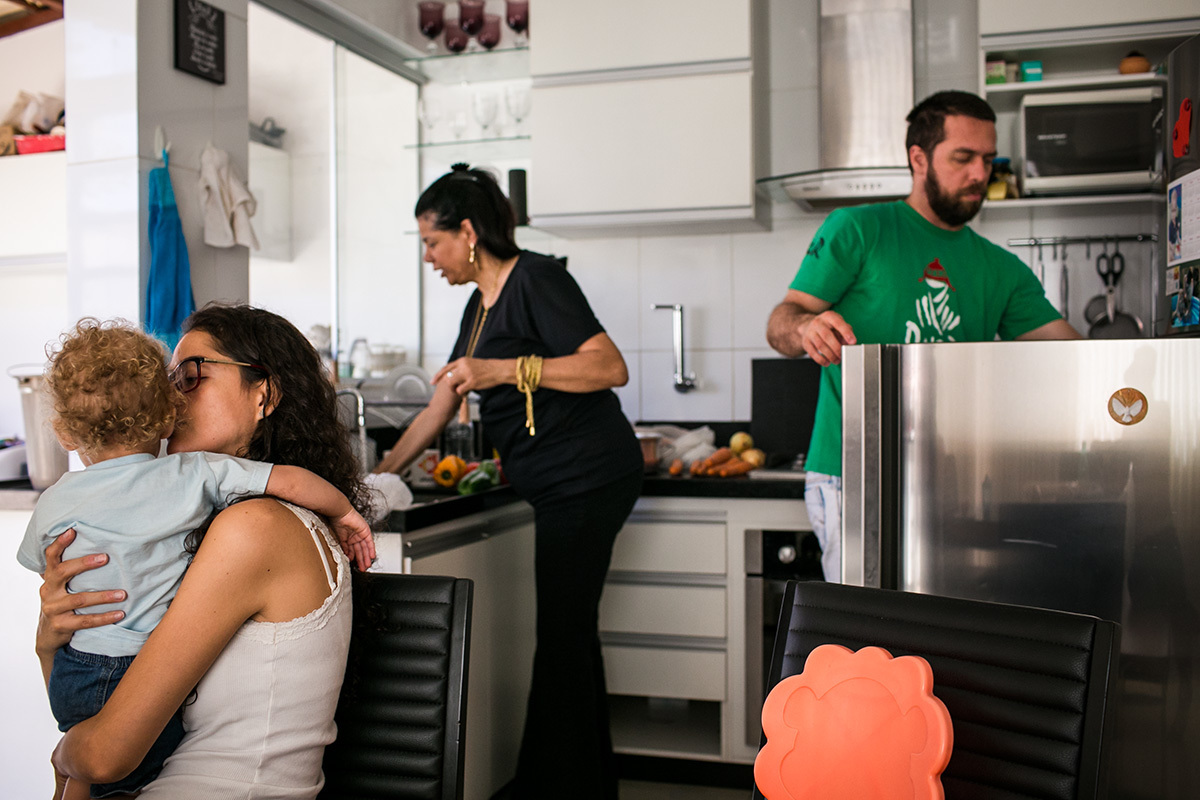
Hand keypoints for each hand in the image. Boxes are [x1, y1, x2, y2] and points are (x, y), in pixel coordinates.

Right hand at [38, 529, 125, 657]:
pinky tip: (120, 614)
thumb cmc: (64, 600)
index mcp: (50, 577)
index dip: (59, 543)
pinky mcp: (60, 625)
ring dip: (103, 596)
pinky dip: (104, 617)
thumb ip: (74, 568)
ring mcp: (52, 609)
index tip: (72, 530)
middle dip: (84, 563)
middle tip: (106, 557)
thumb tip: (104, 545)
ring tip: (123, 594)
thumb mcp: (63, 584)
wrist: (49, 632)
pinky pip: (86, 620)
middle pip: (63, 572)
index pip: (51, 556)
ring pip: (79, 599)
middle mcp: (48, 590)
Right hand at [330, 509, 375, 570]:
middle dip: (361, 560)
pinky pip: (370, 542)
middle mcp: (355, 536)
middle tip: (362, 568)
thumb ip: (343, 547)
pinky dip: (371, 550)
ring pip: (365, 548)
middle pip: (360, 550)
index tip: (354, 566)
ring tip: (366, 566)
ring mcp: (361, 534)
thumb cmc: (336, 522)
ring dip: (366, 557)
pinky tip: (372, 557)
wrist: (340, 513)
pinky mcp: (366, 531)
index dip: (354, 558)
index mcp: (348, 538)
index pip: (352, 550)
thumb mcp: (338, 538)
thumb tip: (346, 557)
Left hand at [433, 357, 501, 394]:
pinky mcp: (472, 382)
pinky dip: (461, 392)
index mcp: (462, 361)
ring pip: (451, 383)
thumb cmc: (486, 368)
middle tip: (450, 389)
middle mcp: (463, 366)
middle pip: (447, 376)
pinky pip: (460, 390)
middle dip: (447, 385)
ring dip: (453, 389)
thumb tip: (453, 374)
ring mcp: (467, 374)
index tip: (432, 382)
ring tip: (459, 390)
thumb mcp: (472, 364)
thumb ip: (462, 367)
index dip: (438, 375)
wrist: (498, 370)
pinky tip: (467, 391)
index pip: (446, 368)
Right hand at [801, 310, 856, 365]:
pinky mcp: (805, 342)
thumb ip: (846, 331)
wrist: (808, 326)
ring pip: (820, 345)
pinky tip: (827, 362)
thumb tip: (849, 342)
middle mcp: (818, 322)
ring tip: (837, 361)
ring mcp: (810, 332)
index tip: (853, 342)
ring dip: (830, 355)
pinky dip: (821, 359)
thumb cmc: (828, 326)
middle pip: (827, 336)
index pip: (838, 323)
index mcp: (829, 316)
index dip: (846, 332)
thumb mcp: (838, 324)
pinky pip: (812, 352)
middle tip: (843, 355)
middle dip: (837, 348)